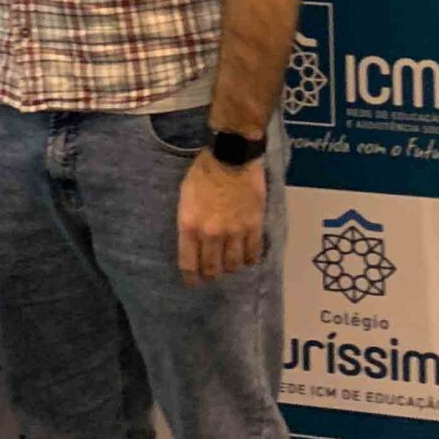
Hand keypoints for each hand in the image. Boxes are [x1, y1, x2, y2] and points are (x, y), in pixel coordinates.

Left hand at [177, 152, 265, 285]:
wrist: (231, 156)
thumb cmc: (203, 172)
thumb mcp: (185, 197)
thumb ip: (189, 222)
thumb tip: (193, 242)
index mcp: (190, 226)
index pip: (189, 264)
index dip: (192, 278)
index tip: (194, 282)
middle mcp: (211, 234)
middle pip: (212, 268)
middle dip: (212, 274)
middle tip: (213, 273)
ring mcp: (234, 232)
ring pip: (234, 264)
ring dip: (231, 267)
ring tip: (231, 263)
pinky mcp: (254, 226)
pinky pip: (253, 253)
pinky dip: (251, 259)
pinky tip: (249, 257)